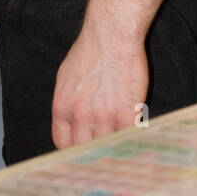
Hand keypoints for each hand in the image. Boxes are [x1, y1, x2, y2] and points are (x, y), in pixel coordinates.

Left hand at [52, 24, 148, 148]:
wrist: (111, 35)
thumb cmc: (90, 52)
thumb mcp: (66, 79)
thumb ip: (67, 106)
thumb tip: (71, 127)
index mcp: (62, 108)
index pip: (63, 145)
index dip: (74, 152)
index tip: (83, 155)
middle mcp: (80, 116)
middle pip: (84, 152)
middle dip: (93, 156)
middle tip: (103, 160)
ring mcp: (104, 118)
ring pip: (107, 149)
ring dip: (114, 153)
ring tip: (121, 155)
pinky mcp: (127, 115)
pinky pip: (127, 142)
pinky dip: (130, 146)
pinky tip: (134, 146)